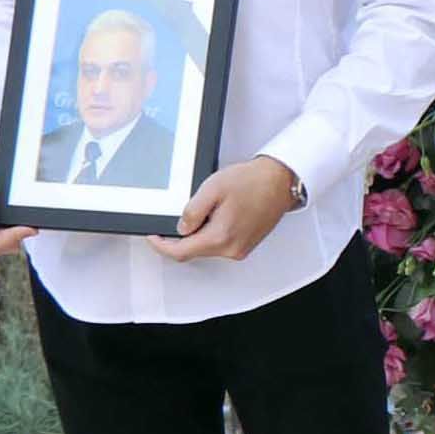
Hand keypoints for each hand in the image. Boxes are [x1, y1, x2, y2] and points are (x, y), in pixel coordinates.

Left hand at [151, 157, 299, 262]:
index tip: (153, 236)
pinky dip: (213, 232)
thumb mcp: (212, 188)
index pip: (180, 252)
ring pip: (207, 247)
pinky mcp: (247, 244)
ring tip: (211, 207)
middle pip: (193, 251)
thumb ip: (191, 211)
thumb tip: (180, 228)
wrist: (281, 180)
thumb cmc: (254, 181)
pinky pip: (221, 244)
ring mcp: (241, 248)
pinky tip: (221, 213)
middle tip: (183, 214)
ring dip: (199, 232)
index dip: (161, 245)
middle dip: (181, 236)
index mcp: (220, 237)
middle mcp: (232, 249)